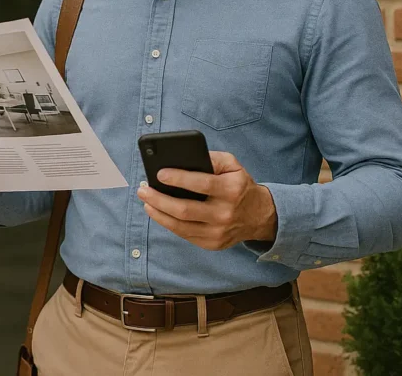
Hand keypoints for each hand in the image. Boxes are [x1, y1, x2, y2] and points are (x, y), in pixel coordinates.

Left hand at [137, 151, 277, 250]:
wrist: (259, 216)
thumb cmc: (239, 185)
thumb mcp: (233, 165)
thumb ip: (212, 158)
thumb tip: (184, 158)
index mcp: (232, 190)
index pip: (202, 184)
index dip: (178, 179)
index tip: (159, 173)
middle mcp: (225, 213)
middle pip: (184, 209)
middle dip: (159, 199)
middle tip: (142, 190)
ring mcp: (218, 232)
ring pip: (180, 226)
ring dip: (158, 213)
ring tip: (145, 201)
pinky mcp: (212, 244)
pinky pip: (184, 234)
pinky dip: (168, 223)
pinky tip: (157, 212)